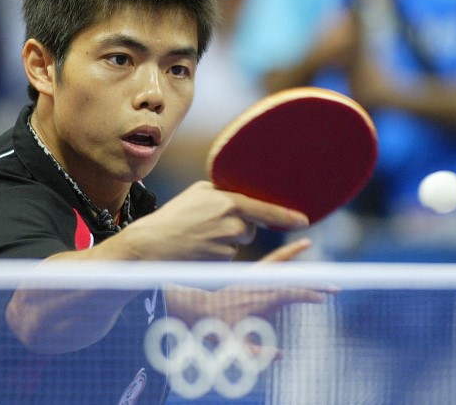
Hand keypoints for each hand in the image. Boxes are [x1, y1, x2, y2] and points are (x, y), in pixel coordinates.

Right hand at [114, 181, 309, 261]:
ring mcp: (227, 246)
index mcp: (228, 203)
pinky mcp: (221, 263)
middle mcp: (232, 225)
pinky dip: (217, 253)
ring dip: (225, 240)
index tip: (304, 220)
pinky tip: (198, 249)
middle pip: (249, 227)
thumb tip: (242, 197)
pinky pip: (228, 256)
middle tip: (207, 224)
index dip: (286, 216)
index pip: (265, 209)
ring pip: (238, 242)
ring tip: (198, 236)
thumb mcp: (197, 194)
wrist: (151, 246)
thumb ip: (223, 193)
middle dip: (236, 226)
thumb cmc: (171, 217)